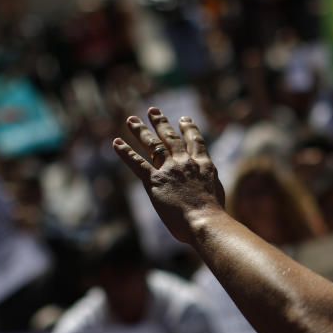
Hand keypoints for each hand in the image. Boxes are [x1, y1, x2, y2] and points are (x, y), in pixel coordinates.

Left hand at [113, 109, 224, 244]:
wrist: (205, 221)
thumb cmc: (213, 216)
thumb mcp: (216, 195)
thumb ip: (206, 187)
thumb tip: (203, 192)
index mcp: (204, 165)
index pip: (195, 142)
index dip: (189, 128)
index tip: (183, 118)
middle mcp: (186, 162)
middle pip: (171, 138)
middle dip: (160, 123)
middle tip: (152, 111)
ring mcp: (170, 169)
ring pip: (153, 145)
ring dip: (141, 131)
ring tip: (131, 120)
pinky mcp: (155, 181)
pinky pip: (137, 163)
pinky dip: (125, 153)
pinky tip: (116, 143)